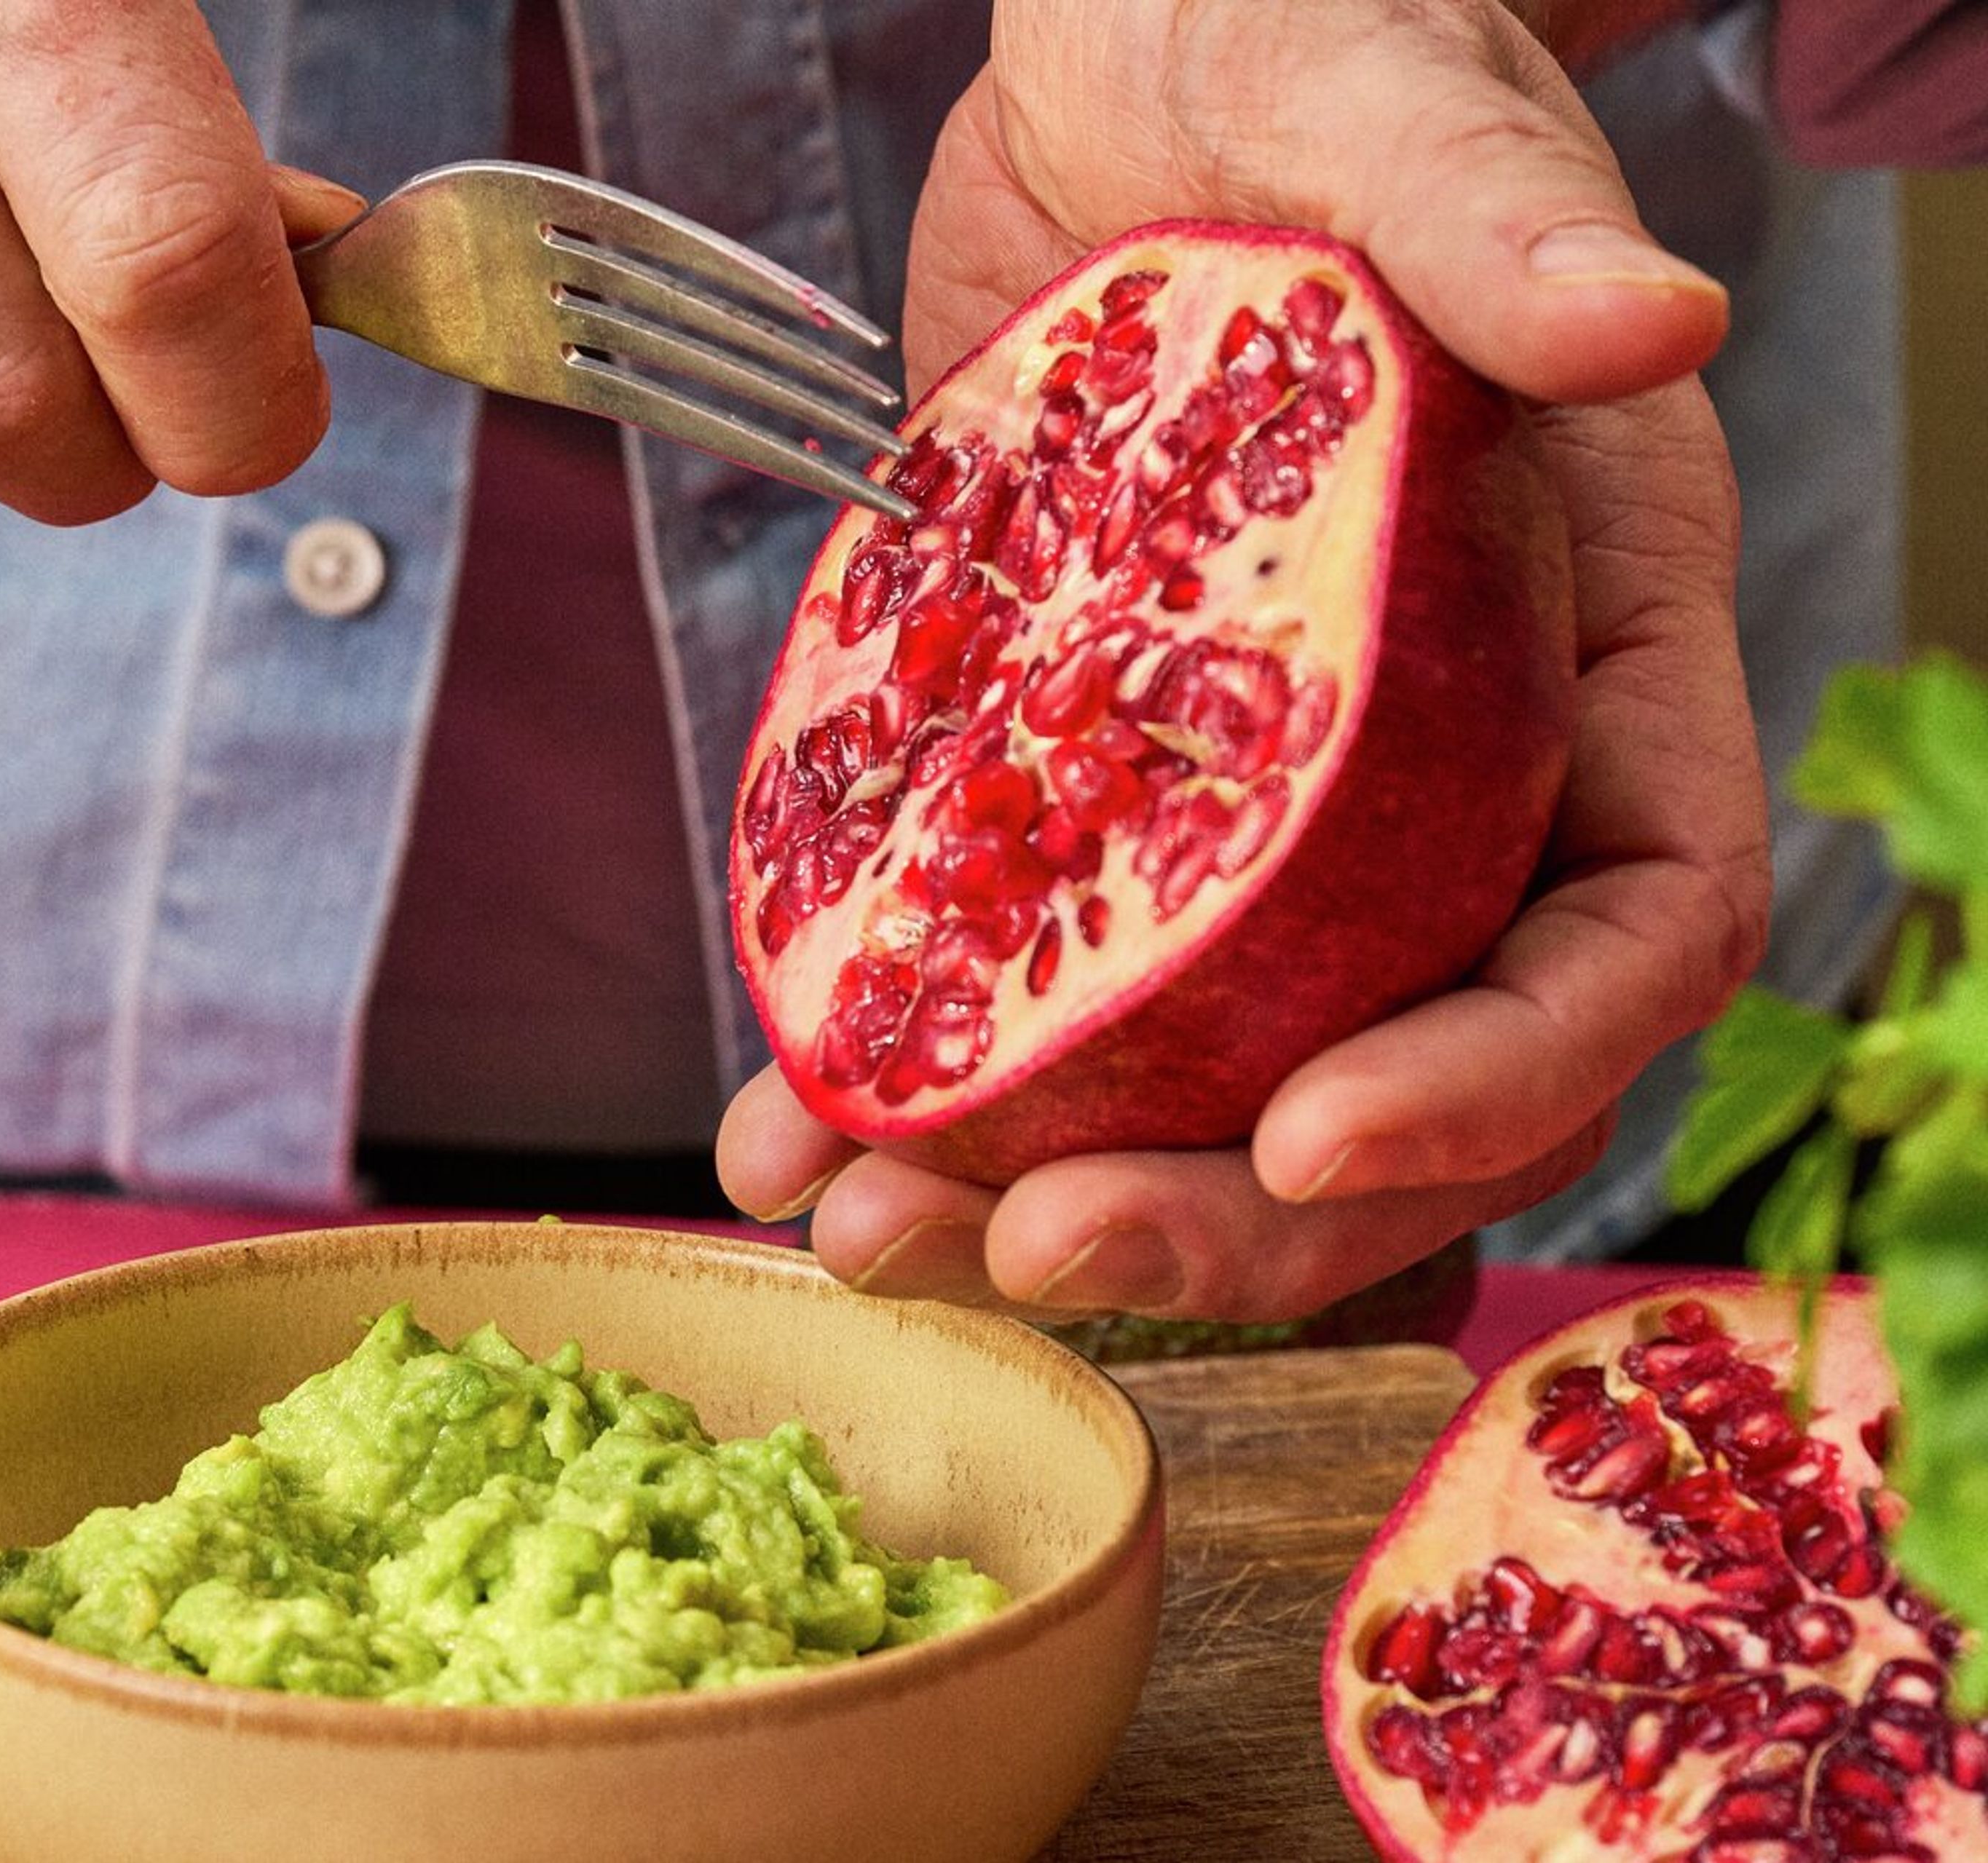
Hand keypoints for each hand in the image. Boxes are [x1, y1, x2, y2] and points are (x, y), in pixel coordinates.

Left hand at [716, 0, 1770, 1322]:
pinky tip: (776, 1123)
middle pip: (1396, 1079)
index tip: (1316, 1136)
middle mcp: (1439, 774)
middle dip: (1229, 1211)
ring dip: (1039, 1188)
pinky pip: (1015, 974)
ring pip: (1199, 1080)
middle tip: (1035, 1253)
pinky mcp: (1082, 788)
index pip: (1622, 937)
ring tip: (866, 1233)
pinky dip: (906, 1062)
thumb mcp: (1375, 100)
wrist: (1116, 76)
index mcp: (1586, 652)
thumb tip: (1650, 321)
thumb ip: (1496, 218)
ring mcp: (1253, 808)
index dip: (1495, 1076)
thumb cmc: (1297, 54)